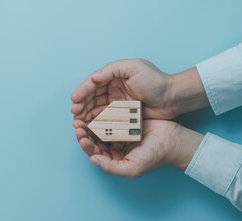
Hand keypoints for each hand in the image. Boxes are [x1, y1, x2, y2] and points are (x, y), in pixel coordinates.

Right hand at [71, 59, 208, 120]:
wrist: (172, 97)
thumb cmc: (156, 81)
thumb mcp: (134, 67)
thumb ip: (112, 70)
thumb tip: (94, 78)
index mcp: (115, 75)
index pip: (94, 83)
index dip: (83, 90)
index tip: (74, 99)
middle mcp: (114, 87)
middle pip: (93, 96)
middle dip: (82, 104)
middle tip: (75, 113)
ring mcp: (118, 101)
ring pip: (97, 107)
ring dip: (87, 113)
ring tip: (79, 120)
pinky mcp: (122, 113)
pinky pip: (106, 116)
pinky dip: (97, 120)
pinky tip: (90, 125)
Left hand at [74, 119, 202, 177]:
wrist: (173, 141)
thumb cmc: (154, 157)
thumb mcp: (131, 168)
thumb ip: (111, 167)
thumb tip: (92, 160)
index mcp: (114, 159)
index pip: (94, 153)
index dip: (86, 145)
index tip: (81, 136)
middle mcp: (114, 146)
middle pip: (94, 139)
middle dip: (84, 132)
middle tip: (77, 124)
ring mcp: (119, 133)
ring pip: (100, 128)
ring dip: (91, 123)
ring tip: (83, 117)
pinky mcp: (125, 122)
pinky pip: (110, 118)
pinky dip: (102, 115)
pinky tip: (96, 109)